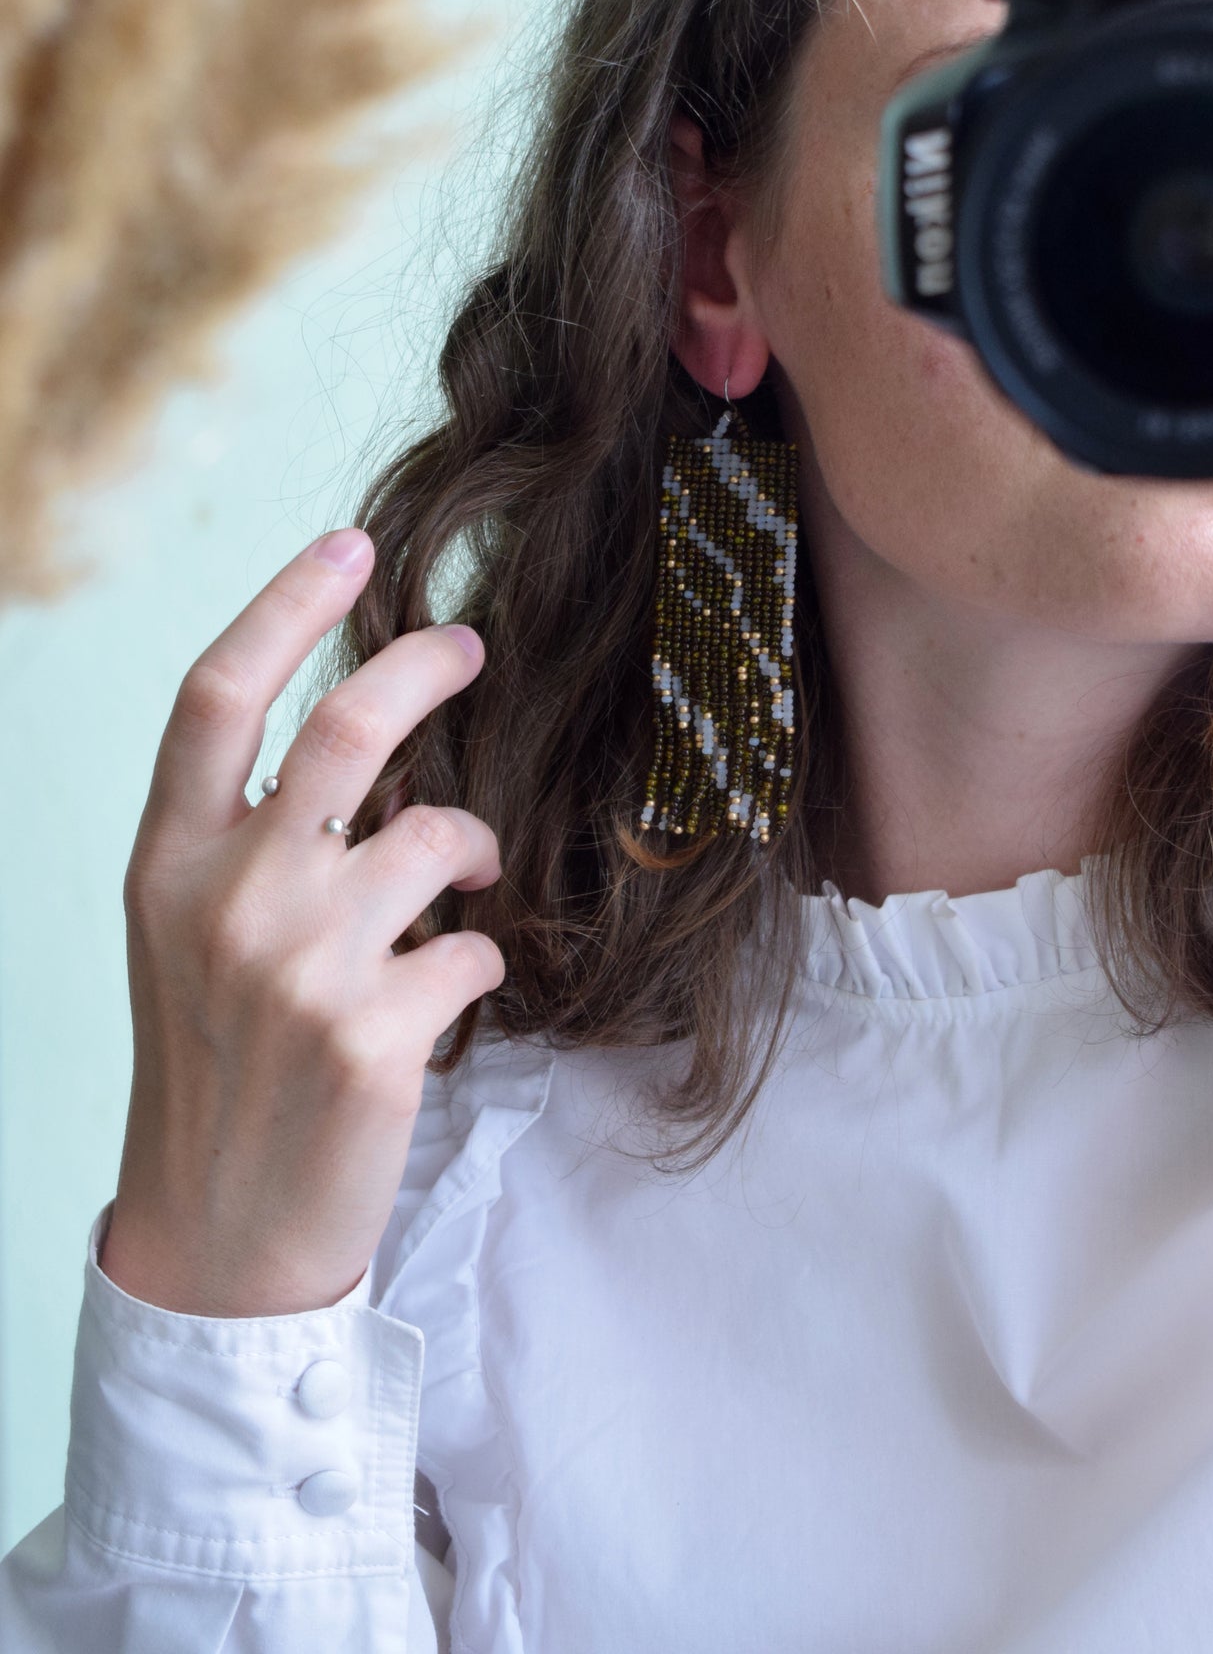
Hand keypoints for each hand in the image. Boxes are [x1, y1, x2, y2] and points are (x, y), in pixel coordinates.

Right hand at [101, 528, 504, 1316]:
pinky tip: (449, 989)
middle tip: (467, 648)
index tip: (346, 544)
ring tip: (468, 872)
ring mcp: (301, 966)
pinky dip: (480, 957)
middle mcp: (227, 898)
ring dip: (473, 841)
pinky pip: (475, 946)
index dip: (285, 603)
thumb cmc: (213, 1066)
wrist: (216, 1234)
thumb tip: (374, 750)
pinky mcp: (376, 1034)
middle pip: (349, 729)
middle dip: (426, 666)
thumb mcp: (188, 937)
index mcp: (166, 862)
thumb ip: (250, 840)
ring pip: (439, 833)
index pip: (216, 696)